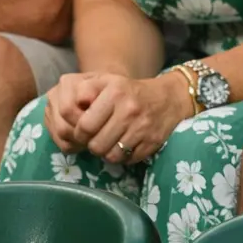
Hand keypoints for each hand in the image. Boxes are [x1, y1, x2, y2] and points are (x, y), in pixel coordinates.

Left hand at [45, 70, 194, 164]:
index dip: (80, 133)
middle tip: (97, 138)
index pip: (85, 126)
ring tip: (110, 142)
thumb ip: (87, 89)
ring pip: (111, 156)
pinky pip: (127, 160)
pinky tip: (125, 145)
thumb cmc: (130, 91)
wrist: (168, 98)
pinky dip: (123, 157)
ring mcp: (142, 128)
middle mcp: (129, 110)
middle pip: (96, 145)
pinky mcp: (152, 143)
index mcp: (115, 93)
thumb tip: (74, 103)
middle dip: (93, 145)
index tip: (84, 131)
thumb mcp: (107, 81)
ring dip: (107, 153)